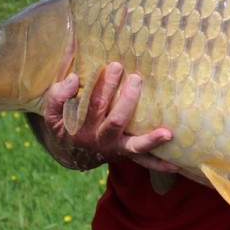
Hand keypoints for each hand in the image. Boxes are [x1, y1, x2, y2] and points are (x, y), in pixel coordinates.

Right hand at [44, 62, 178, 171]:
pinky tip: (176, 164)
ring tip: (166, 133)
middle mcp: (99, 139)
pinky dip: (159, 163)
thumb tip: (73, 80)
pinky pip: (144, 161)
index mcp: (81, 126)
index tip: (115, 66)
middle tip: (136, 78)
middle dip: (127, 99)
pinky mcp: (126, 153)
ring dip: (150, 139)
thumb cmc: (66, 122)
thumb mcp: (54, 111)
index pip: (93, 104)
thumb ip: (58, 94)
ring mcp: (115, 148)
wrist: (70, 152)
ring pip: (133, 145)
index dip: (103, 85)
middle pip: (116, 120)